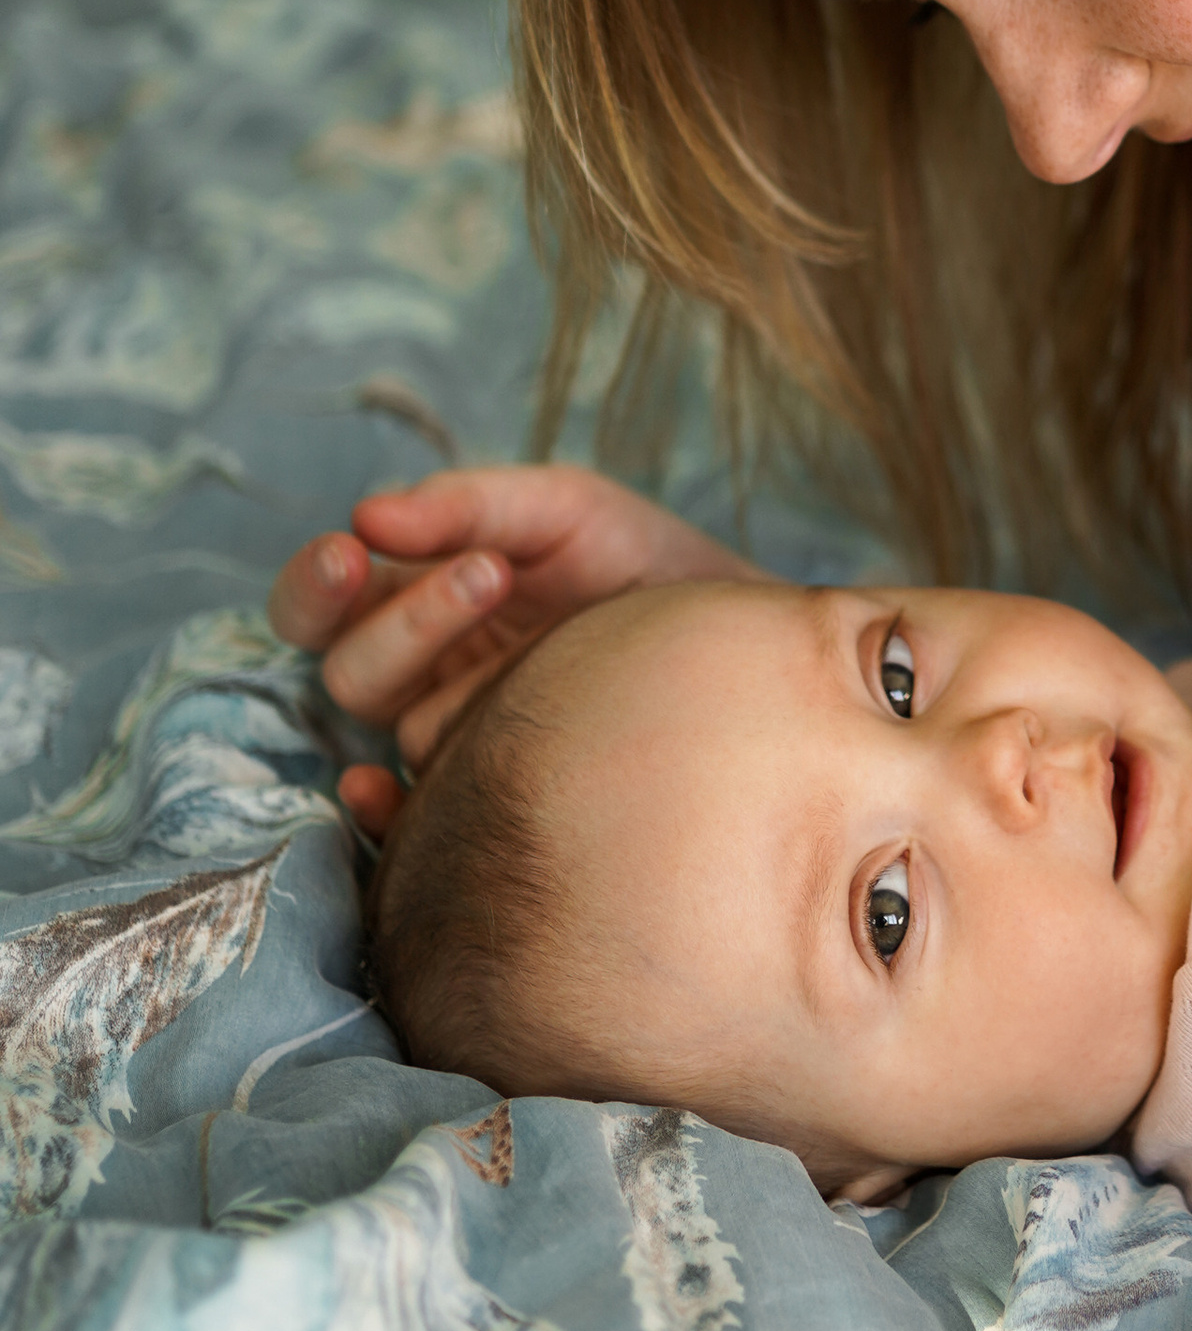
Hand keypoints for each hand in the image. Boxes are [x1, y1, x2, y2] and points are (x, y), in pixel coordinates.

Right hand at [269, 465, 764, 777]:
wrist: (737, 643)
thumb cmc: (639, 567)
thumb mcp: (565, 510)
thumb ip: (468, 503)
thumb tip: (367, 513)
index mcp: (414, 599)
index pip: (318, 604)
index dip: (316, 584)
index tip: (351, 551)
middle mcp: (420, 677)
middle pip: (349, 670)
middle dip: (403, 620)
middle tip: (486, 575)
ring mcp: (457, 742)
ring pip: (396, 726)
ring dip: (450, 668)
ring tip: (531, 617)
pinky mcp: (491, 801)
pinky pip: (416, 826)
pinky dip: (389, 811)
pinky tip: (393, 788)